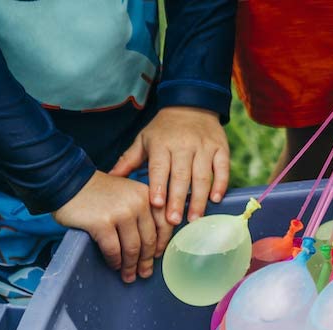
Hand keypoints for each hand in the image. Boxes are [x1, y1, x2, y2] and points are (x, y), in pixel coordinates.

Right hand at [52, 171, 155, 282]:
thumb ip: (142, 211)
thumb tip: (153, 244)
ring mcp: (121, 212)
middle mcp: (138, 202)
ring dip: (130, 266)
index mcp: (147, 195)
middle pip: (148, 240)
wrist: (67, 182)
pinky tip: (114, 266)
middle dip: (146, 261)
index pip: (164, 225)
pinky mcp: (102, 223)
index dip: (162, 245)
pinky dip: (115, 261)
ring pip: (132, 248)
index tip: (156, 257)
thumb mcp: (128, 193)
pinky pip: (113, 250)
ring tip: (129, 276)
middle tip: (144, 273)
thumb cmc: (99, 192)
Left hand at [110, 106, 228, 243]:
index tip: (157, 205)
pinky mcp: (221, 149)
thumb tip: (110, 177)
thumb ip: (128, 160)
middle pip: (181, 176)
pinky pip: (222, 169)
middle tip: (174, 221)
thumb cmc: (164, 128)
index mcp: (162, 144)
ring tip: (194, 218)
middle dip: (177, 199)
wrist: (192, 104)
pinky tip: (215, 199)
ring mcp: (204, 147)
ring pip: (203, 176)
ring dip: (199, 199)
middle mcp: (184, 145)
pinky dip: (220, 184)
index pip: (160, 168)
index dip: (159, 186)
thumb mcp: (144, 139)